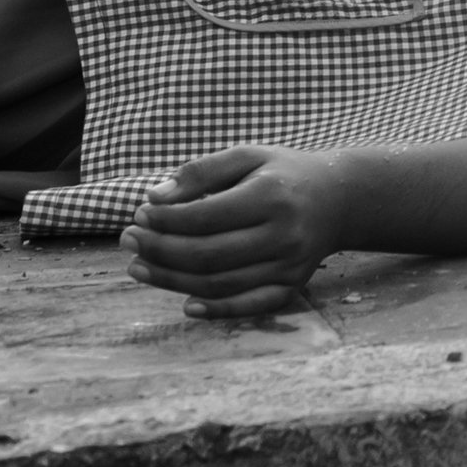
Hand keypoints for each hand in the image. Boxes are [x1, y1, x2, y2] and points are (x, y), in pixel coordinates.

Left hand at [123, 147, 347, 316]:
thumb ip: (201, 171)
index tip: (139, 215)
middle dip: (160, 251)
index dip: (166, 220)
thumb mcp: (247, 156)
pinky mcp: (292, 287)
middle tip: (128, 241)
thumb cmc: (283, 174)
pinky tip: (184, 305)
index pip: (206, 217)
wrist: (338, 200)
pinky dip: (216, 310)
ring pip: (220, 284)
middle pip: (208, 255)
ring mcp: (289, 266)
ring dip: (172, 280)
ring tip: (139, 268)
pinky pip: (249, 306)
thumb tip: (154, 197)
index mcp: (271, 197)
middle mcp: (283, 235)